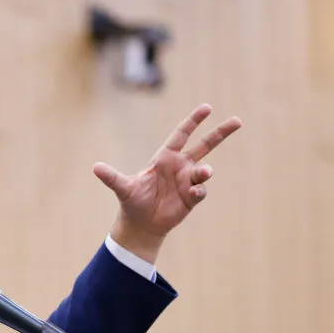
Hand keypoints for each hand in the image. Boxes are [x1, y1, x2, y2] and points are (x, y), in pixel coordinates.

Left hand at [93, 104, 242, 262]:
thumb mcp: (123, 188)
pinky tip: (194, 193)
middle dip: (220, 133)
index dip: (193, 121)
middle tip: (238, 121)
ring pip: (204, 170)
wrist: (142, 224)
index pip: (182, 135)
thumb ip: (112, 177)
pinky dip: (199, 190)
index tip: (207, 108)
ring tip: (202, 174)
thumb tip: (95, 168)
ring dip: (204, 171)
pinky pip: (201, 191)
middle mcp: (180, 167)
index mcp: (165, 158)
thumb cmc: (133, 202)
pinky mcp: (192, 197)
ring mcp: (188, 181)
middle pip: (204, 145)